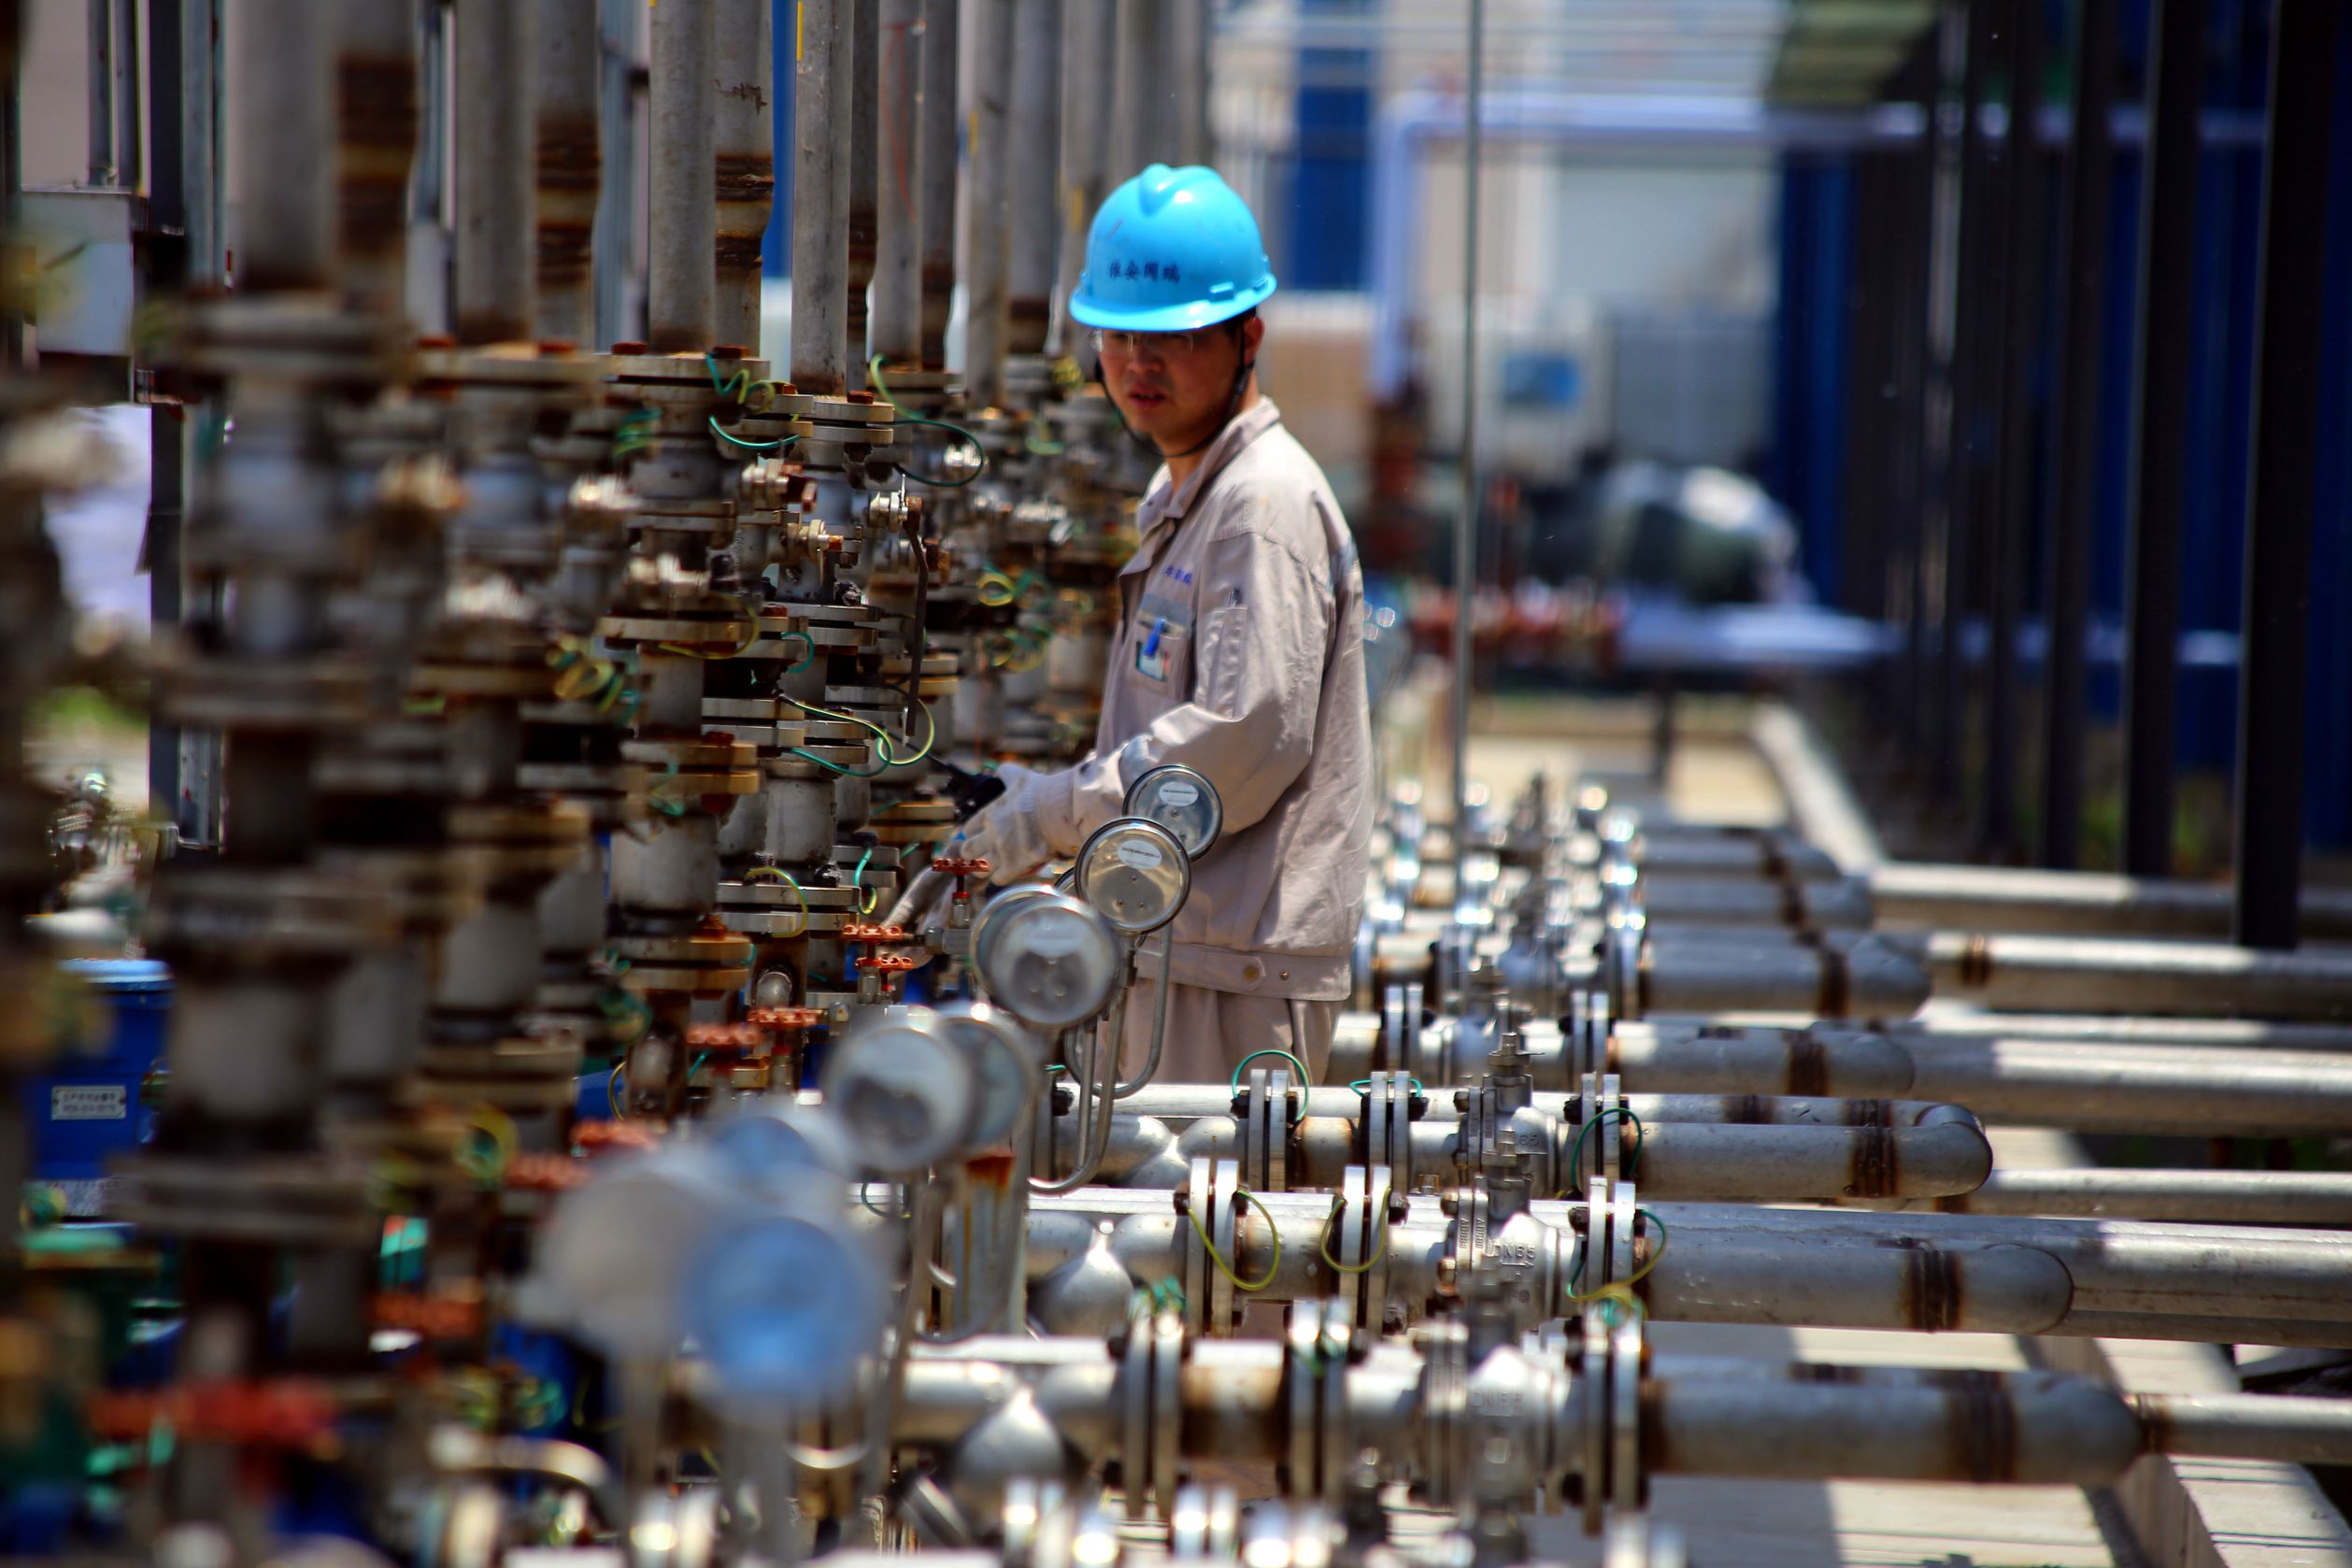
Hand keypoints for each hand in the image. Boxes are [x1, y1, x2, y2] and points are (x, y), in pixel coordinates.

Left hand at [952, 762, 1053, 885]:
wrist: (1059, 811)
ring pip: (979, 869)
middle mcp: (991, 835)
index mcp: (990, 814)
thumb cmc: (1041, 792)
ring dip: (984, 869)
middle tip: (981, 854)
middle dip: (972, 854)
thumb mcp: (1020, 777)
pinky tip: (1007, 873)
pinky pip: (998, 879)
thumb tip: (1001, 770)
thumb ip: (1007, 773)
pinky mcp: (1013, 866)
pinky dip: (1001, 877)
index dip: (972, 834)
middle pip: (968, 851)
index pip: (968, 829)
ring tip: (992, 868)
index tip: (978, 836)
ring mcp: (1001, 852)